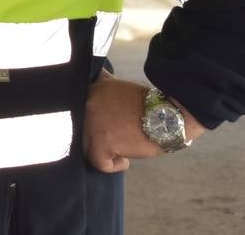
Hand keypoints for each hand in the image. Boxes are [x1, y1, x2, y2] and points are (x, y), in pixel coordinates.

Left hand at [83, 75, 204, 172]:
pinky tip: (125, 160)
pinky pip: (99, 163)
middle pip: (78, 131)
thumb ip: (102, 85)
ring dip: (103, 151)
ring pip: (86, 147)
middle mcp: (86, 105)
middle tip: (113, 140)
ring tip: (121, 148)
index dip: (88, 124)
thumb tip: (96, 79)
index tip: (103, 129)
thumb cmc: (146, 104)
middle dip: (94, 138)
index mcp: (90, 91)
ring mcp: (91, 124)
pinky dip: (114, 165)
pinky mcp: (102, 142)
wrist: (169, 115)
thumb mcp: (117, 86)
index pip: (76, 112)